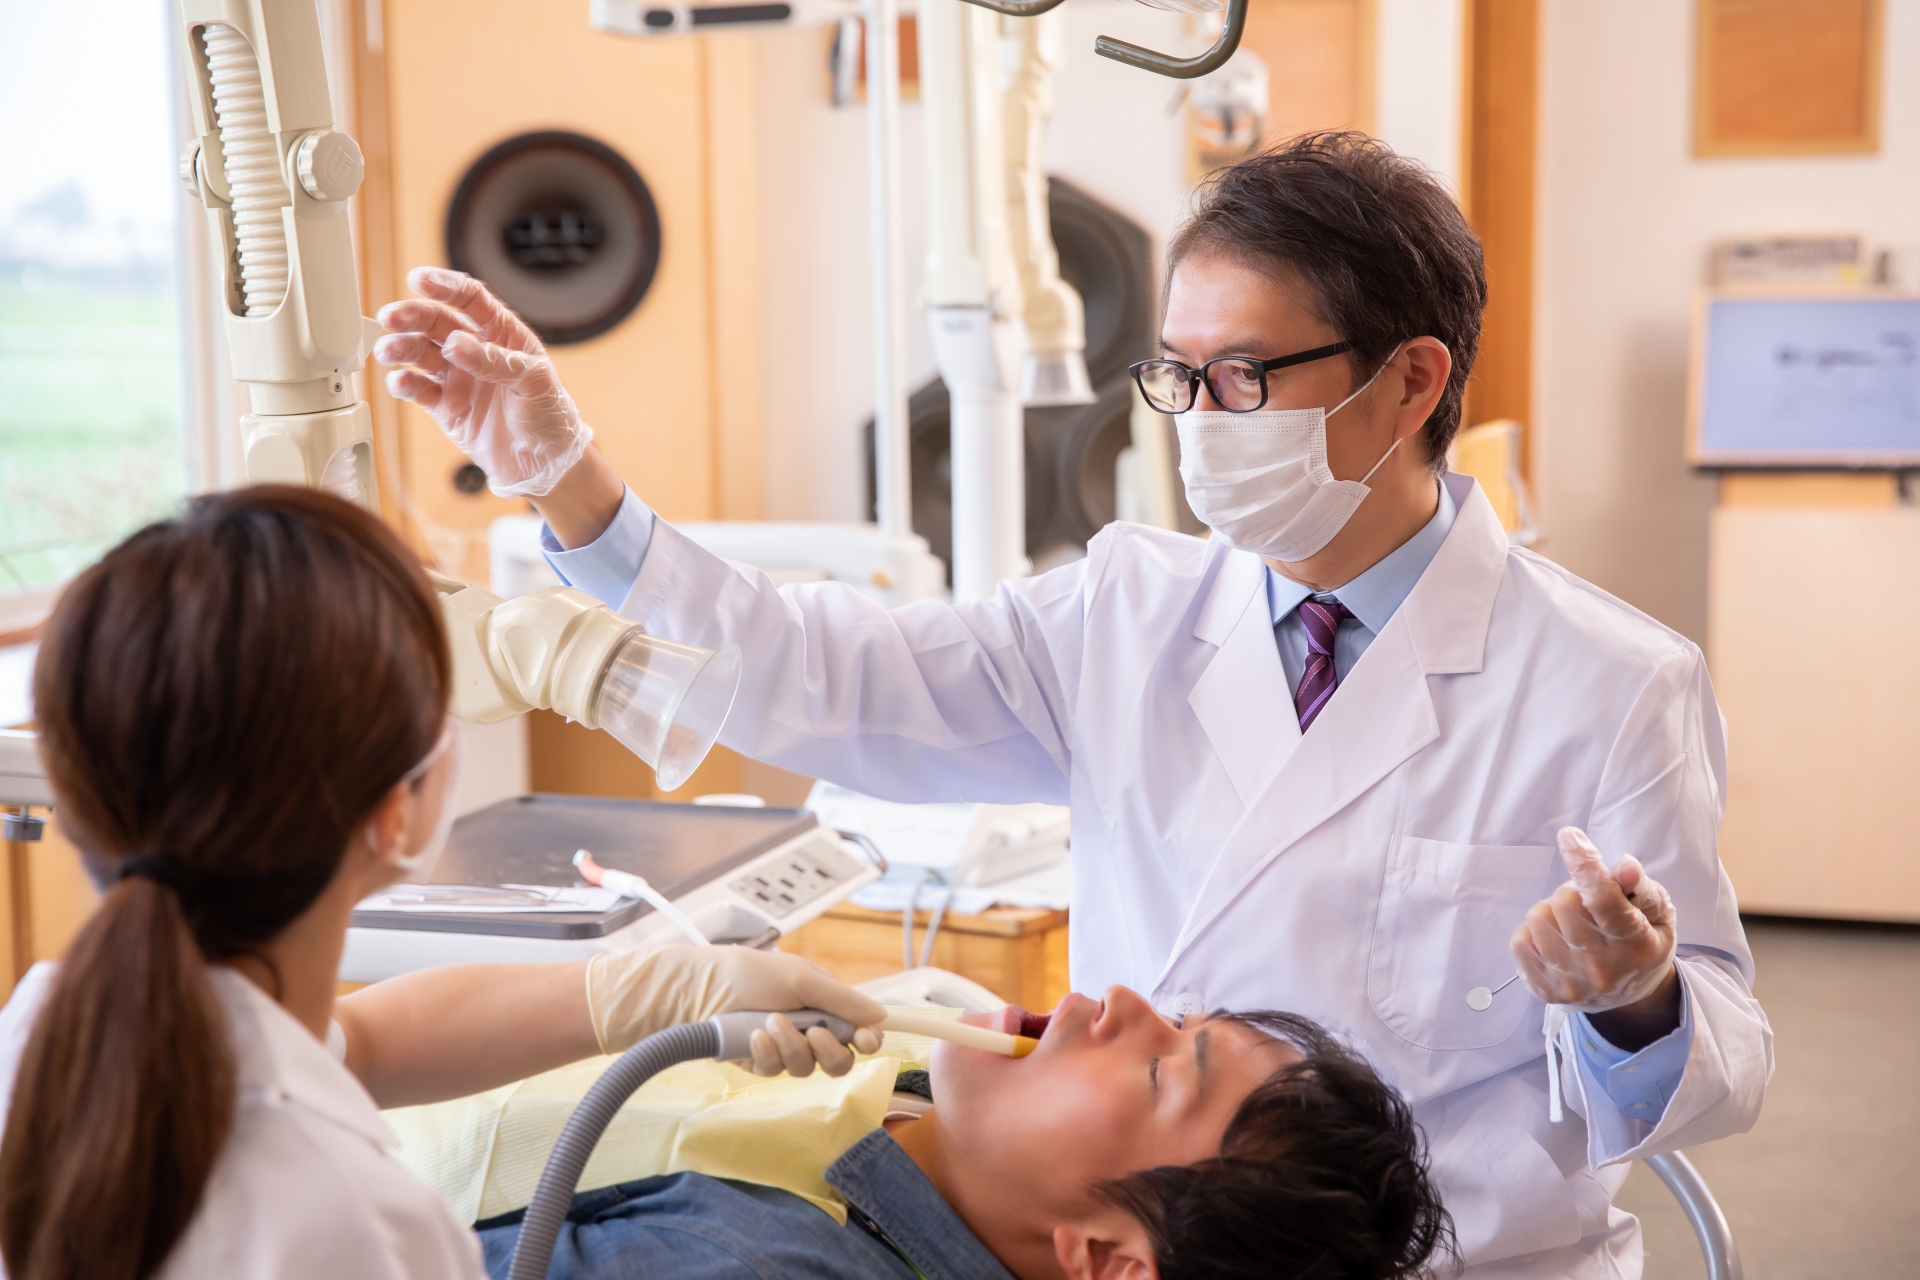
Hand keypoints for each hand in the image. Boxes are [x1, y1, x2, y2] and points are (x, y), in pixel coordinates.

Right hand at [374, 266, 590, 497]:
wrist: (545, 464)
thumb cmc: (550, 416)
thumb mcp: (534, 381)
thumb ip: (495, 361)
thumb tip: (455, 343)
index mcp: (503, 334)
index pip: (470, 299)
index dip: (444, 286)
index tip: (419, 280)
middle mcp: (476, 351)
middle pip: (437, 322)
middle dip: (411, 316)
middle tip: (390, 318)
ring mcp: (458, 377)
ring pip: (421, 353)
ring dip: (401, 348)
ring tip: (387, 351)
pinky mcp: (445, 406)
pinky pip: (419, 388)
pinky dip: (404, 383)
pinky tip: (398, 382)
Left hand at [585, 945, 885, 1077]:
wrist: (696, 989)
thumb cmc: (748, 972)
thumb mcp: (800, 978)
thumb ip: (842, 1000)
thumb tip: (882, 1016)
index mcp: (825, 1003)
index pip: (861, 1030)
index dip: (868, 1039)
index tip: (866, 1040)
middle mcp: (810, 1028)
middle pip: (841, 1059)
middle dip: (829, 1049)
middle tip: (812, 1030)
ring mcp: (785, 1047)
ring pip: (809, 1069)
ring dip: (792, 1046)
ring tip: (769, 1023)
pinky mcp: (760, 1063)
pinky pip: (776, 1070)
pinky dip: (767, 1054)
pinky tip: (753, 1037)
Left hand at [1512, 828, 1678, 1025]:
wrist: (1632, 997)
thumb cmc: (1643, 941)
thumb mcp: (1657, 912)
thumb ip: (1640, 887)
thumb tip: (1624, 866)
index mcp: (1636, 945)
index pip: (1604, 900)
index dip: (1584, 864)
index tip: (1570, 836)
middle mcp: (1603, 968)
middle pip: (1563, 902)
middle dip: (1572, 892)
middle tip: (1588, 905)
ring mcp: (1573, 983)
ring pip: (1538, 917)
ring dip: (1552, 912)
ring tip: (1573, 926)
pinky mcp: (1545, 990)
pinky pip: (1520, 940)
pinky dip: (1534, 933)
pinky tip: (1557, 942)